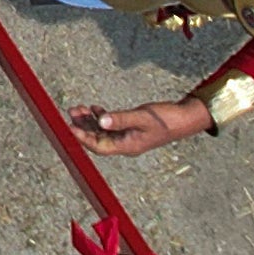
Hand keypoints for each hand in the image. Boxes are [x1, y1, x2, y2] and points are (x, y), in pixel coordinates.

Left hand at [68, 99, 210, 157]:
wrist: (184, 118)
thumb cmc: (165, 119)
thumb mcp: (141, 117)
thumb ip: (120, 119)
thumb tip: (101, 122)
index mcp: (128, 146)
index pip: (99, 146)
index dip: (83, 138)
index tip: (69, 127)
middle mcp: (125, 144)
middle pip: (98, 139)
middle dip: (83, 126)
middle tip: (71, 111)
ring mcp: (128, 137)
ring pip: (103, 131)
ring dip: (90, 120)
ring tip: (78, 108)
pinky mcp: (131, 128)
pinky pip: (111, 126)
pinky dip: (101, 117)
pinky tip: (94, 108)